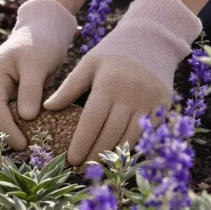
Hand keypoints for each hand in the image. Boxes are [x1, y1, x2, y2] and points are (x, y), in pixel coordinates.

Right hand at [0, 0, 77, 150]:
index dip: (7, 129)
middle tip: (30, 153)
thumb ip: (30, 91)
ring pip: (2, 119)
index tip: (24, 145)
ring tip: (34, 150)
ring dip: (15, 133)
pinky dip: (23, 126)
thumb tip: (26, 118)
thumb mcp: (37, 64)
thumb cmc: (41, 42)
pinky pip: (13, 115)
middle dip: (9, 135)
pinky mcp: (10, 96)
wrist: (45, 29)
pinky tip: (37, 137)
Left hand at [44, 0, 202, 166]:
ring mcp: (151, 101)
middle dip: (95, 154)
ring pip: (130, 137)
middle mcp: (132, 94)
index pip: (91, 121)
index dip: (81, 143)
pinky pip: (147, 132)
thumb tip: (47, 108)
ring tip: (97, 166)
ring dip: (113, 154)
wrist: (152, 39)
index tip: (71, 160)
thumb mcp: (88, 64)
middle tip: (81, 170)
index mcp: (109, 84)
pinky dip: (132, 145)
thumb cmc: (113, 52)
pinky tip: (119, 155)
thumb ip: (69, 87)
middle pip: (110, 133)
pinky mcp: (164, 106)